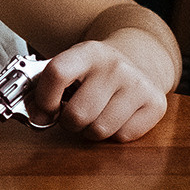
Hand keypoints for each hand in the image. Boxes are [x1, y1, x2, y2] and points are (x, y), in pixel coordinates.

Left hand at [24, 39, 166, 141]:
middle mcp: (115, 66)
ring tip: (95, 115)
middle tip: (74, 113)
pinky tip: (116, 117)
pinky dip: (114, 134)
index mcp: (88, 52)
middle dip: (69, 122)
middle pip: (77, 114)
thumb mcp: (72, 66)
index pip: (57, 73)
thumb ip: (49, 86)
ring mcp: (138, 84)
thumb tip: (34, 115)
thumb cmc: (95, 71)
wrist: (138, 58)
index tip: (44, 109)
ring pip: (99, 130)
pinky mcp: (155, 104)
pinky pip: (122, 137)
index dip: (44, 99)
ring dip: (90, 131)